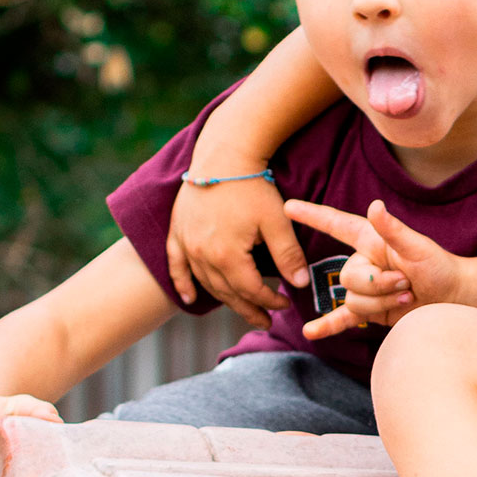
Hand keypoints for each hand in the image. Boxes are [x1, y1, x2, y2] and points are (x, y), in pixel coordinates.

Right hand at [166, 170, 309, 327]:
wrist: (224, 155)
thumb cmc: (253, 186)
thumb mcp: (276, 220)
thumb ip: (288, 255)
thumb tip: (300, 284)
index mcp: (227, 255)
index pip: (250, 290)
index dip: (269, 302)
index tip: (285, 306)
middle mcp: (202, 255)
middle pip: (227, 292)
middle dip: (248, 308)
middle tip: (265, 321)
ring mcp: (186, 244)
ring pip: (205, 282)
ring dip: (223, 299)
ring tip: (241, 309)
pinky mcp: (177, 233)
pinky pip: (176, 266)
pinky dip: (181, 283)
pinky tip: (189, 298)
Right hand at [283, 199, 464, 339]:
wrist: (450, 298)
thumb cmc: (437, 265)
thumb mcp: (417, 246)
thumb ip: (393, 229)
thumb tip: (375, 206)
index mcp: (371, 240)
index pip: (336, 225)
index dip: (312, 215)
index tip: (288, 207)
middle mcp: (363, 263)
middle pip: (349, 278)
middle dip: (379, 285)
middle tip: (406, 282)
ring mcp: (363, 288)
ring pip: (352, 300)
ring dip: (381, 303)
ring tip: (407, 296)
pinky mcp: (367, 311)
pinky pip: (341, 318)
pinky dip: (326, 326)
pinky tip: (310, 332)